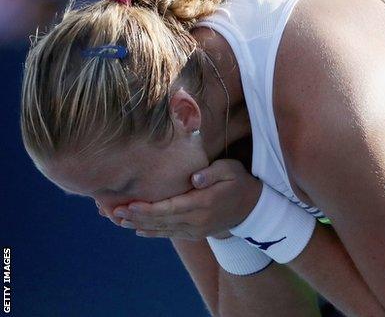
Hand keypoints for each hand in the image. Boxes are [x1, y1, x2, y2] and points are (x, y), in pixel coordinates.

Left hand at [112, 159, 261, 239]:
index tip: (128, 205)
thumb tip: (195, 178)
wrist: (252, 208)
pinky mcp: (195, 233)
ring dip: (139, 226)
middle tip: (112, 212)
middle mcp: (196, 220)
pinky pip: (170, 234)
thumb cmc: (238, 182)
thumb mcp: (230, 170)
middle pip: (161, 221)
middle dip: (135, 217)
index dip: (148, 209)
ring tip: (118, 221)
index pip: (170, 208)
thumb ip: (212, 173)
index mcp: (202, 204)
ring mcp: (195, 230)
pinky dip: (153, 233)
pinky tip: (137, 230)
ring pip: (162, 230)